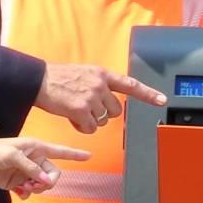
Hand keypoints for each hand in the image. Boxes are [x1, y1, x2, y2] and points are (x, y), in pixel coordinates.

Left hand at [0, 135, 88, 194]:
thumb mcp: (12, 156)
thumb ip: (30, 168)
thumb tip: (46, 181)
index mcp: (35, 147)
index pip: (60, 151)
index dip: (74, 154)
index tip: (89, 155)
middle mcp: (34, 159)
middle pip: (53, 173)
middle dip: (48, 182)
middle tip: (36, 186)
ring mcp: (26, 171)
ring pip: (42, 184)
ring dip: (37, 189)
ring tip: (25, 189)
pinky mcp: (17, 181)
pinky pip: (30, 191)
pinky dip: (28, 194)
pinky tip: (20, 193)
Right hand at [34, 63, 169, 134]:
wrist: (39, 80)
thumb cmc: (60, 78)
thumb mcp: (85, 73)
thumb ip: (101, 84)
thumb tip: (111, 100)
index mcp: (103, 74)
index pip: (130, 85)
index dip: (148, 94)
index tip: (162, 100)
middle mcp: (100, 85)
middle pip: (115, 111)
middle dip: (103, 113)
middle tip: (86, 107)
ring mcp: (91, 97)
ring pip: (103, 121)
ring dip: (91, 120)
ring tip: (76, 109)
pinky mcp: (81, 110)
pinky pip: (90, 128)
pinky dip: (81, 127)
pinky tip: (72, 117)